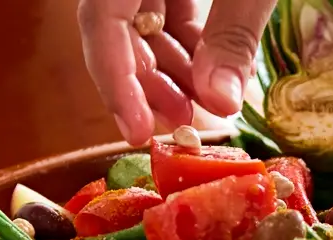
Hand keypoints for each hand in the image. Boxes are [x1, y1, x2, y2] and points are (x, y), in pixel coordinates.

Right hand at [78, 0, 275, 145]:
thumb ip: (233, 35)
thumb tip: (220, 105)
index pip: (99, 22)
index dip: (115, 82)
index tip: (138, 134)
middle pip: (117, 30)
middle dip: (150, 83)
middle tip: (184, 122)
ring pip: (143, 24)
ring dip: (174, 70)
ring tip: (210, 104)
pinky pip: (169, 8)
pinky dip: (190, 46)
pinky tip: (216, 76)